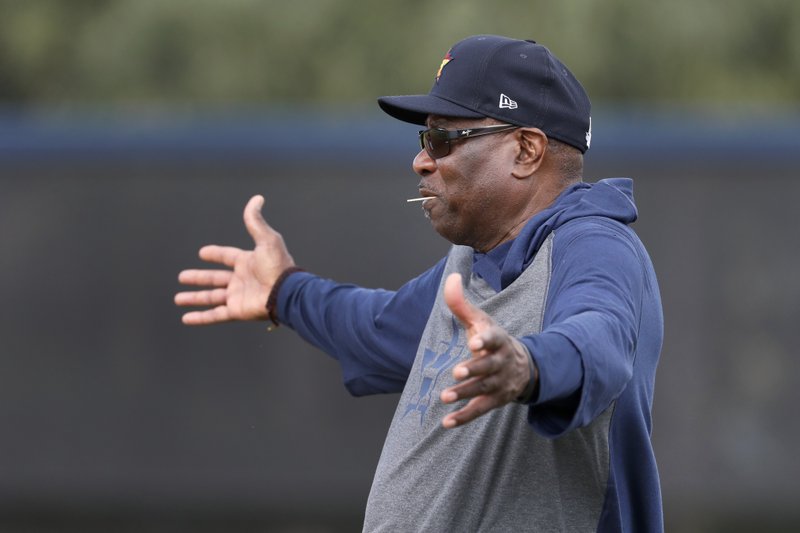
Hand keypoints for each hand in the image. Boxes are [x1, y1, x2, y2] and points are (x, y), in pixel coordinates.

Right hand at [174, 195, 294, 324]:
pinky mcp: (237, 311)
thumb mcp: (266, 239)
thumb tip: (257, 198)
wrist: (286, 292)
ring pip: (211, 297)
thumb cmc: (278, 266)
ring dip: (194, 298)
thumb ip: (256, 221)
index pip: (228, 256)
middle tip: (182, 277)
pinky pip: (214, 315)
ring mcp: (238, 296)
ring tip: (178, 298)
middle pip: (215, 279)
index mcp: (247, 263)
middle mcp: (241, 280)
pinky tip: (186, 318)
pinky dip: (200, 317)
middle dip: (198, 278)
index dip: (215, 254)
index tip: (202, 252)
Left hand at [440, 273, 536, 428]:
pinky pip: (480, 410)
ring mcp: (500, 383)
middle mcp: (501, 362)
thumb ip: (462, 304)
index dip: (485, 340)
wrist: (523, 367)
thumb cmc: (493, 340)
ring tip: (444, 397)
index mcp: (498, 340)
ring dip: (465, 394)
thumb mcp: (481, 321)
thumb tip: (450, 278)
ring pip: (483, 390)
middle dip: (473, 370)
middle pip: (488, 367)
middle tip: (456, 372)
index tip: (475, 341)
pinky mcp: (496, 401)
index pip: (494, 339)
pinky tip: (447, 422)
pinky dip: (464, 417)